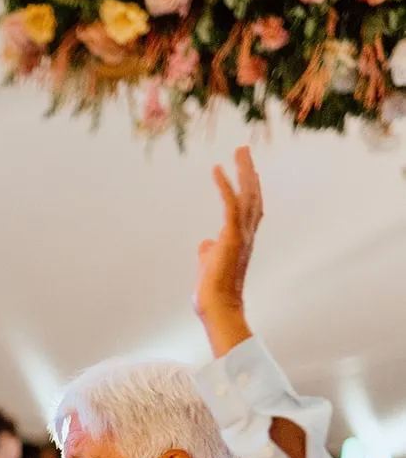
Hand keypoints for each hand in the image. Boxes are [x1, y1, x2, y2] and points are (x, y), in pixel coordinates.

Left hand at [194, 146, 260, 357]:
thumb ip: (209, 251)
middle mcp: (247, 235)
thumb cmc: (213, 293)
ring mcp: (241, 235)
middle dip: (249, 171)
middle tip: (244, 149)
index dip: (251, 188)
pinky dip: (224, 186)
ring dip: (243, 171)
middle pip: (253, 195)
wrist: (216, 308)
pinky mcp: (230, 237)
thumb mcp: (210, 265)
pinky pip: (229, 205)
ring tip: (240, 150)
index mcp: (242, 240)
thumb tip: (205, 243)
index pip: (250, 208)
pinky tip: (216, 169)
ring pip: (247, 196)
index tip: (249, 169)